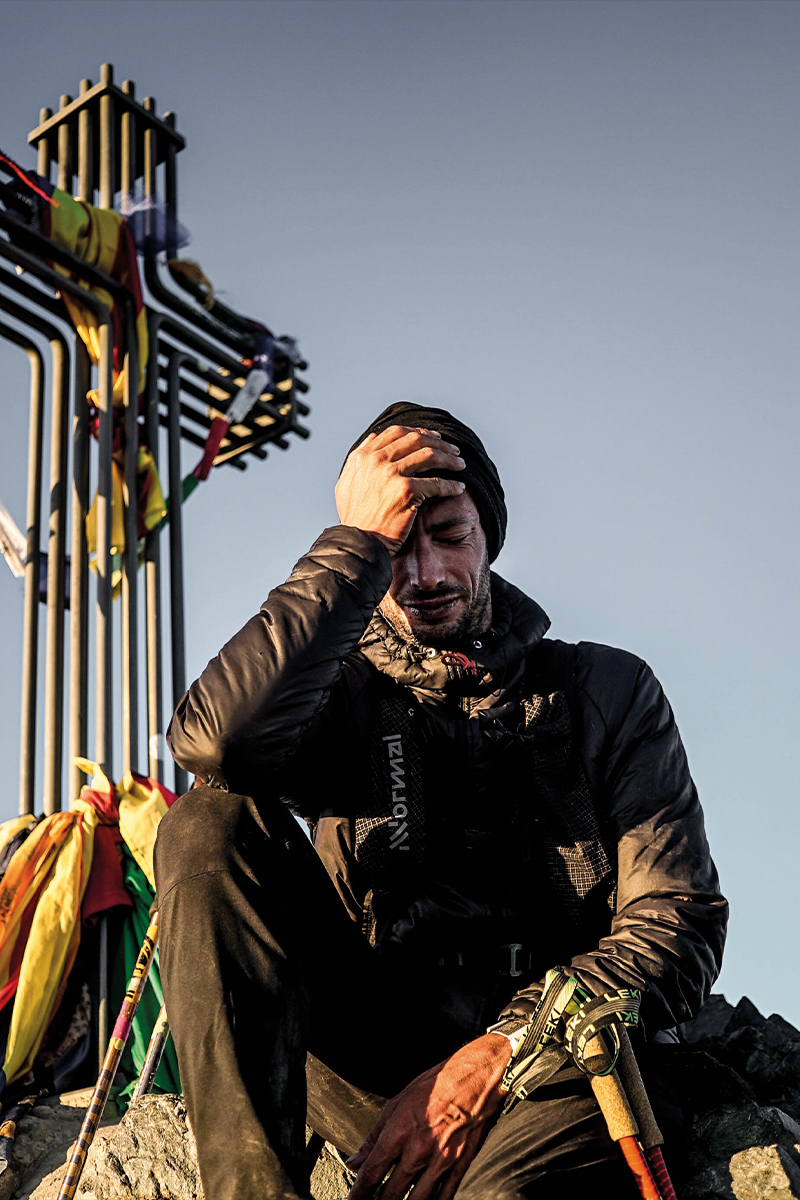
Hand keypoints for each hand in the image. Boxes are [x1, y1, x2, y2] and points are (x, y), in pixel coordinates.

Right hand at [335, 425, 464, 553]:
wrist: (358, 542)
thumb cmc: (355, 518)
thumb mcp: (347, 482)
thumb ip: (358, 459)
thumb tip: (373, 438)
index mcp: (363, 456)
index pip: (396, 433)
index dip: (419, 432)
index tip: (433, 438)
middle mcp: (376, 460)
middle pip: (416, 440)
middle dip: (439, 443)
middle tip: (453, 451)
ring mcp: (391, 474)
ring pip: (429, 455)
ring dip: (449, 459)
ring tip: (460, 465)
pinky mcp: (406, 491)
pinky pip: (436, 483)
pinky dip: (450, 485)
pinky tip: (458, 488)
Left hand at [345, 1034, 507, 1199]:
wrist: (477, 1077)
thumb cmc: (438, 1083)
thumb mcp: (398, 1101)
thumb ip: (374, 1135)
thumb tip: (355, 1161)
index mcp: (400, 1131)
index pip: (372, 1172)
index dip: (359, 1192)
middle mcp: (419, 1150)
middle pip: (391, 1193)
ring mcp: (442, 1160)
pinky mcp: (460, 1165)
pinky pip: (444, 1196)